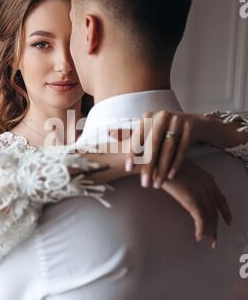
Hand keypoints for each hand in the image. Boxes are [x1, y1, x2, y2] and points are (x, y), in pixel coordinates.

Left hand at [127, 110, 246, 188]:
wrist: (192, 123)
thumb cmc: (163, 130)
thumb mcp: (147, 129)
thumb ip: (129, 133)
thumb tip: (108, 133)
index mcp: (148, 116)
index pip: (138, 136)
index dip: (133, 153)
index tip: (129, 169)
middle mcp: (162, 115)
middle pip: (153, 144)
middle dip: (148, 166)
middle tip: (144, 183)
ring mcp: (178, 120)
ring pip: (168, 149)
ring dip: (162, 169)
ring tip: (157, 184)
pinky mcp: (190, 127)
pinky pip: (182, 149)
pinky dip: (176, 164)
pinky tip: (170, 177)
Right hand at [162, 160, 231, 247]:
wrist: (159, 162)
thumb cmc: (168, 165)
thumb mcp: (186, 172)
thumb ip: (192, 182)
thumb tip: (189, 192)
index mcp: (208, 179)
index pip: (221, 199)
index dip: (226, 212)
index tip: (229, 222)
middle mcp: (208, 187)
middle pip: (216, 211)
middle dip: (216, 227)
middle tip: (214, 240)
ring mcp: (200, 193)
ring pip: (210, 217)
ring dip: (208, 231)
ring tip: (204, 240)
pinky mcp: (191, 200)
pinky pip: (200, 219)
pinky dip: (200, 229)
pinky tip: (197, 236)